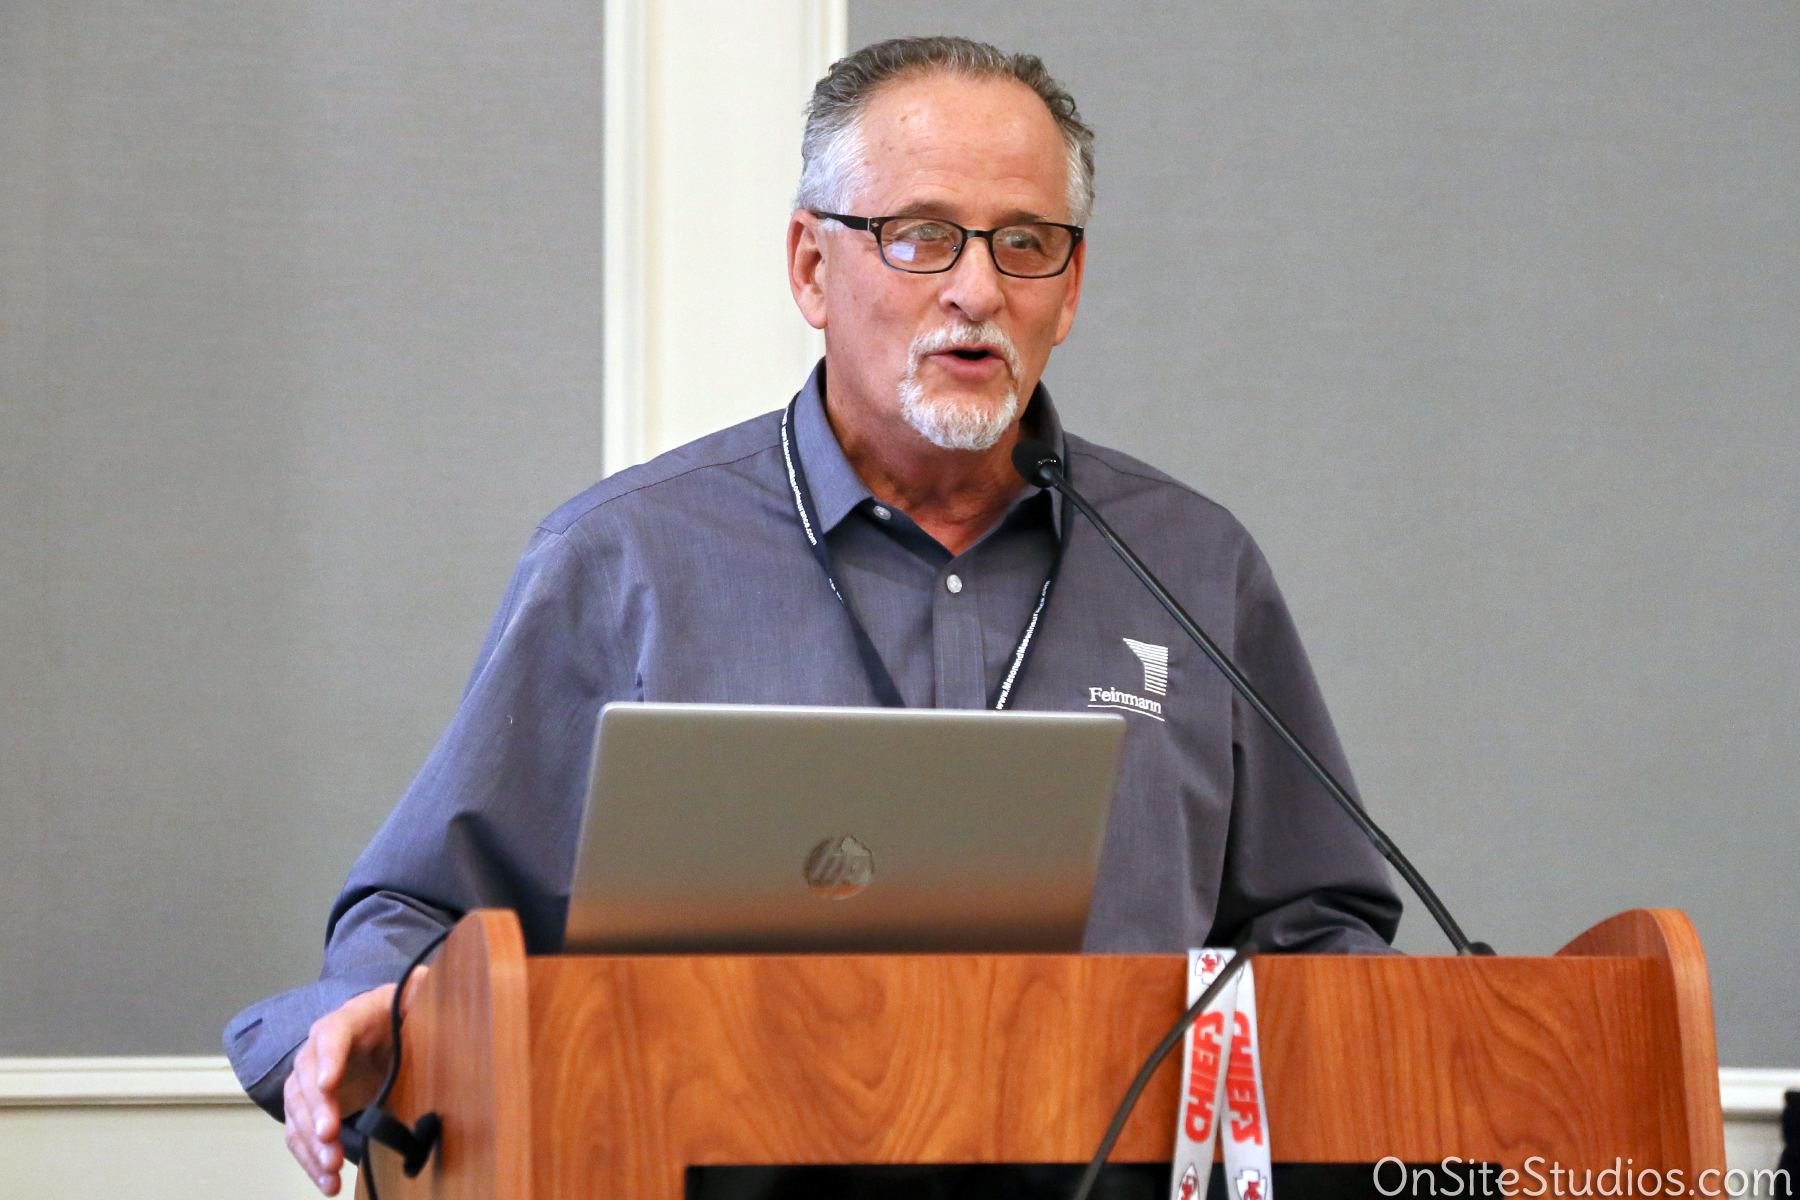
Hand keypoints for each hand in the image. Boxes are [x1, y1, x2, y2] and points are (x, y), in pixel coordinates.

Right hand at [282, 969, 429, 1195]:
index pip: (332, 1033)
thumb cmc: (402, 1018)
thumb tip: (423, 978)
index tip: (328, 1083)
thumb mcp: (415, 1003)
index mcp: (349, 1018)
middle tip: (330, 1133)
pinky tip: (328, 1182)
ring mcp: (312, 1081)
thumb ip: (419, 992)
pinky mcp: (313, 1110)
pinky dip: (311, 1160)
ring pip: (298, 1111)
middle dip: (317, 1109)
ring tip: (331, 1167)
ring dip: (312, 1141)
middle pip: (307, 1077)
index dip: (328, 1057)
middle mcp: (320, 1049)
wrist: (390, 1037)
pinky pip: (301, 1136)